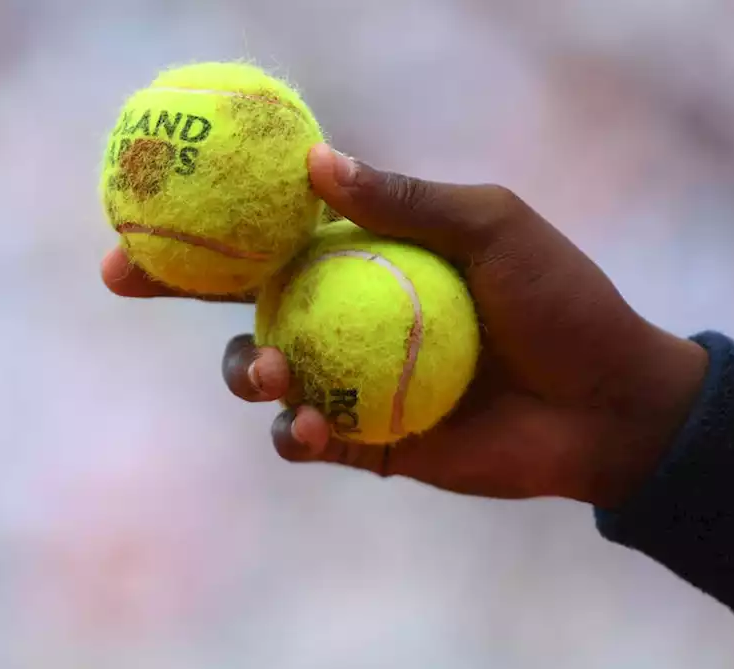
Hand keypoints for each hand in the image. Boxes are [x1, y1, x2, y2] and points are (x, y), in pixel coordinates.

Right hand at [102, 144, 707, 507]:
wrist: (608, 403)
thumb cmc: (560, 301)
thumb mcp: (492, 228)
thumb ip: (405, 200)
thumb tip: (315, 159)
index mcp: (363, 257)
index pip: (271, 234)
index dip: (205, 223)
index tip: (142, 204)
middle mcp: (344, 314)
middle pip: (240, 300)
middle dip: (173, 286)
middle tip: (126, 276)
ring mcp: (351, 380)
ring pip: (261, 372)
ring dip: (241, 370)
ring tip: (266, 372)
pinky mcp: (368, 443)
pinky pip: (307, 438)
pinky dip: (293, 433)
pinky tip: (304, 426)